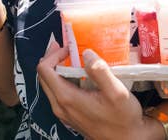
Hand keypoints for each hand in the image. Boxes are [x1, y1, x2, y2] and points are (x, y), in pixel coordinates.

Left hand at [37, 43, 154, 139]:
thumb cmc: (123, 119)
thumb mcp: (116, 92)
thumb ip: (100, 71)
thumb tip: (86, 53)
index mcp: (67, 98)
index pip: (44, 70)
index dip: (54, 54)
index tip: (70, 48)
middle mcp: (61, 106)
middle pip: (44, 76)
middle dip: (53, 58)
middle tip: (68, 48)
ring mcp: (64, 112)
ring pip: (51, 85)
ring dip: (58, 69)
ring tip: (75, 58)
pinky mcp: (71, 115)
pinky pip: (59, 93)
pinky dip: (64, 79)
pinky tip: (80, 75)